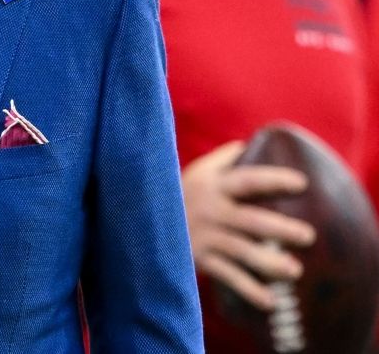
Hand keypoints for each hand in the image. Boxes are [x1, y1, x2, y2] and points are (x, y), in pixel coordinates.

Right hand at [182, 141, 316, 310]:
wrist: (139, 220)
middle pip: (250, 220)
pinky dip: (248, 290)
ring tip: (294, 271)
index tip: (301, 183)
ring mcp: (205, 236)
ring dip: (269, 263)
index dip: (273, 180)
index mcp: (212, 185)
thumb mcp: (196, 172)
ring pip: (241, 251)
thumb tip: (249, 145)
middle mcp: (210, 210)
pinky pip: (227, 276)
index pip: (247, 180)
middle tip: (308, 236)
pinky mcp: (198, 259)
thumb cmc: (178, 193)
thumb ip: (222, 160)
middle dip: (280, 228)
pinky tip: (270, 301)